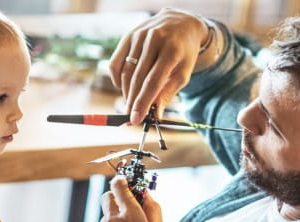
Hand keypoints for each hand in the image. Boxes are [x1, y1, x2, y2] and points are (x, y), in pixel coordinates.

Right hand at [109, 8, 209, 123]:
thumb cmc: (183, 53)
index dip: (143, 103)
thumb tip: (155, 115)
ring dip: (126, 92)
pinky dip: (117, 79)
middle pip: (137, 79)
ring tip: (131, 103)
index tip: (136, 119)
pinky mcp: (128, 36)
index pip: (152, 82)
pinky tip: (124, 87)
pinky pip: (116, 63)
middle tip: (131, 117)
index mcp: (172, 50)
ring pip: (125, 72)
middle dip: (133, 101)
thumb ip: (167, 93)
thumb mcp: (183, 73)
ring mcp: (139, 36)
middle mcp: (154, 40)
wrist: (180, 23)